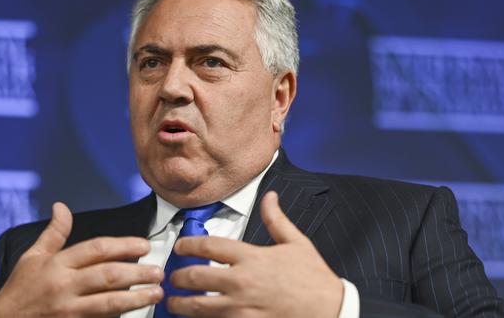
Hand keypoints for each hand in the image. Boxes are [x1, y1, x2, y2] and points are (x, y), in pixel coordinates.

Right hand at [0, 202, 163, 317]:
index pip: (96, 249)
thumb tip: (61, 206)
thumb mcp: (32, 257)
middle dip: (138, 273)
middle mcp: (64, 285)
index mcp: (57, 264)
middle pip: (108, 275)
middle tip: (158, 272)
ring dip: (137, 297)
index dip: (123, 245)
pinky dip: (120, 314)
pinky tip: (136, 310)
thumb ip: (54, 233)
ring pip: (109, 302)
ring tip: (157, 293)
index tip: (143, 246)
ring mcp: (68, 309)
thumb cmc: (19, 290)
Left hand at [167, 191, 342, 317]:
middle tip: (173, 279)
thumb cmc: (313, 279)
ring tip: (174, 303)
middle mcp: (242, 281)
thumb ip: (276, 219)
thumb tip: (270, 197)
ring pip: (199, 306)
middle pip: (195, 277)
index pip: (208, 246)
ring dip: (181, 304)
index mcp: (252, 257)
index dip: (187, 245)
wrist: (331, 310)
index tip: (180, 247)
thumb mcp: (296, 243)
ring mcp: (242, 308)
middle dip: (177, 278)